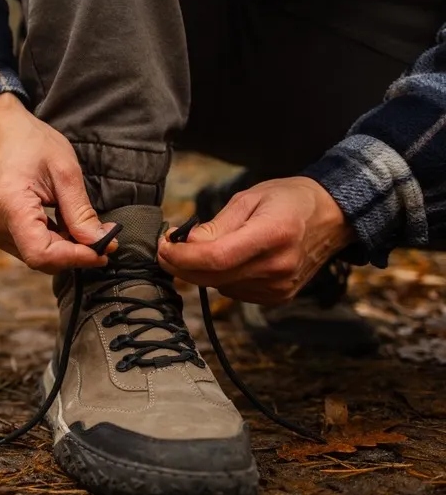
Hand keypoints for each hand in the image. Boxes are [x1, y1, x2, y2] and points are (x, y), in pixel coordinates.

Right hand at [0, 93, 116, 273]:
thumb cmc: (30, 142)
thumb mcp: (65, 171)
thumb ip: (80, 211)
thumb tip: (99, 242)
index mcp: (11, 206)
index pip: (42, 254)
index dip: (75, 257)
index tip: (103, 250)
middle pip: (41, 258)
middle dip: (76, 252)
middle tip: (105, 237)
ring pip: (38, 256)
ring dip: (67, 247)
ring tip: (86, 226)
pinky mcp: (0, 229)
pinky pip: (30, 246)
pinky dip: (55, 241)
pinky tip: (66, 224)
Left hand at [157, 177, 353, 304]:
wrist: (332, 217)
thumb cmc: (289, 200)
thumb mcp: (250, 198)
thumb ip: (217, 224)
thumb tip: (186, 243)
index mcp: (273, 235)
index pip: (216, 258)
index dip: (182, 256)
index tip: (162, 246)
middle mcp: (278, 266)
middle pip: (212, 277)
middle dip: (180, 265)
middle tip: (166, 249)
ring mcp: (280, 287)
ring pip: (219, 286)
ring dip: (201, 271)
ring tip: (200, 248)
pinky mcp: (278, 297)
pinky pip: (234, 292)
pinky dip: (221, 278)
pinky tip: (227, 260)